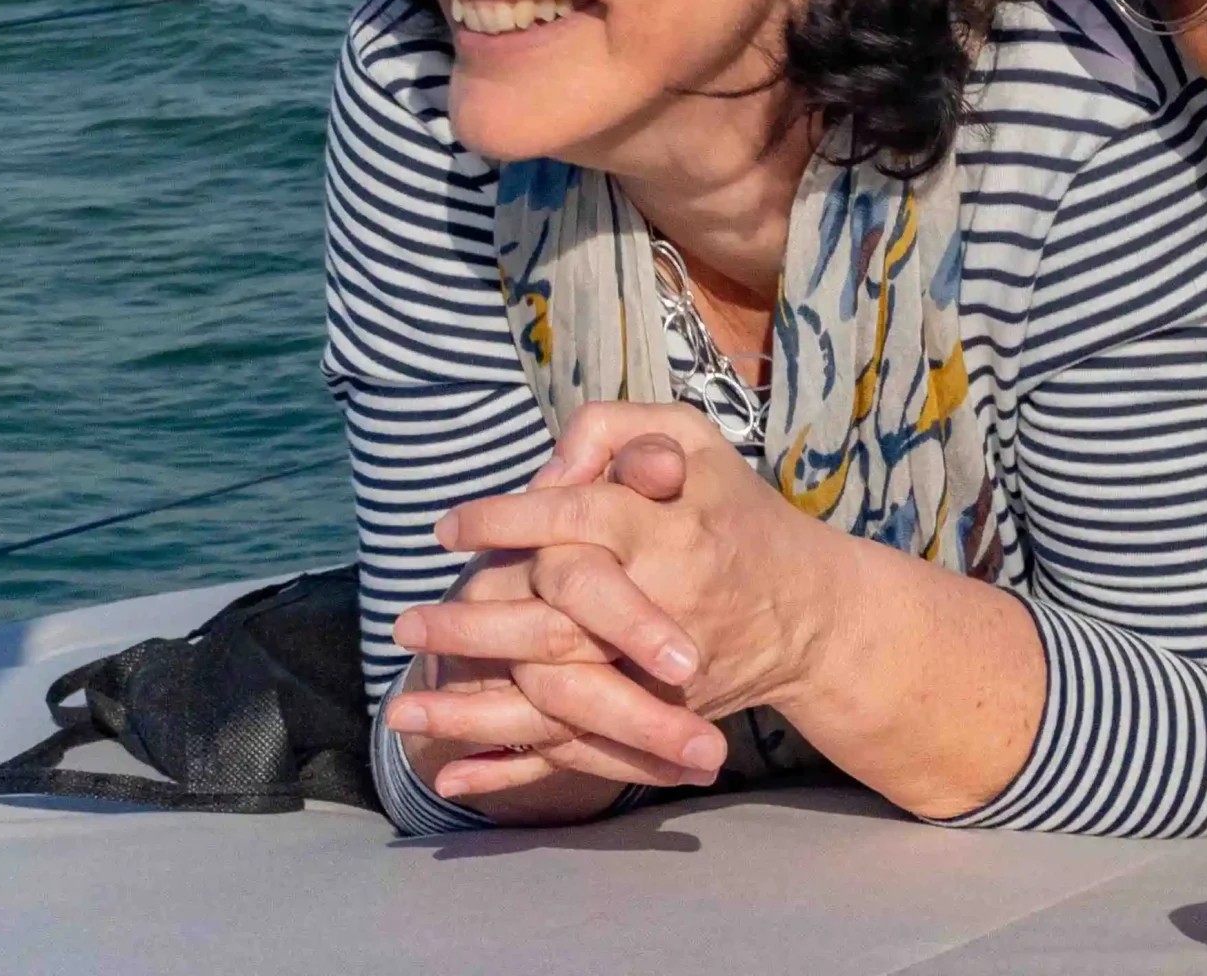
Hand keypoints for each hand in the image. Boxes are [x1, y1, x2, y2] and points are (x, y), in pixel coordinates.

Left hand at [388, 403, 834, 804]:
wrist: (807, 610)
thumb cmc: (737, 512)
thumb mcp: (697, 439)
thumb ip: (621, 432)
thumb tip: (550, 470)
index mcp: (666, 528)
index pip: (574, 517)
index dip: (507, 519)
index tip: (448, 526)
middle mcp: (659, 602)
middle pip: (551, 618)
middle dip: (469, 623)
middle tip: (406, 621)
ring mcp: (657, 673)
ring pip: (552, 696)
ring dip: (471, 708)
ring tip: (400, 708)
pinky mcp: (654, 718)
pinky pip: (575, 752)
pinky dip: (512, 768)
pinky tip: (455, 774)